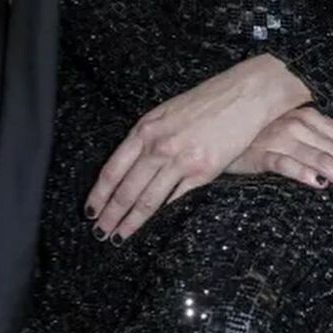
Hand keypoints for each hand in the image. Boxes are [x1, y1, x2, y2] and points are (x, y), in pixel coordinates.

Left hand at [85, 54, 309, 242]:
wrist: (242, 95)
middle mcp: (158, 146)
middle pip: (127, 189)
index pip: (113, 169)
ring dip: (131, 222)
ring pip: (148, 199)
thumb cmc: (205, 101)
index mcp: (145, 129)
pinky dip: (163, 215)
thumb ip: (148, 137)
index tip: (90, 210)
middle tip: (100, 232)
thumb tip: (131, 162)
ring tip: (119, 237)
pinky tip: (154, 227)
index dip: (99, 194)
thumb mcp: (166, 112)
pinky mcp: (203, 172)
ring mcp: (180, 160)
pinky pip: (176, 199)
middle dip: (111, 214)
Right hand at [225, 105, 332, 216]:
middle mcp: (301, 124)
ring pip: (323, 160)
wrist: (221, 132)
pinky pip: (285, 163)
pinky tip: (319, 184)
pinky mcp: (260, 153)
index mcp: (314, 117)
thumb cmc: (265, 131)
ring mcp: (280, 138)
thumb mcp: (302, 123)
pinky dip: (303, 172)